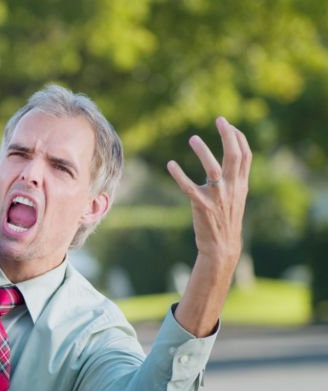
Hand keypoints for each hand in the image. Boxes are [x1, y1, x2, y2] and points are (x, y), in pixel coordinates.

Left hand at [166, 116, 251, 272]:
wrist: (222, 245)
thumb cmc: (226, 219)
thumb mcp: (237, 197)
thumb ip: (234, 178)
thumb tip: (230, 160)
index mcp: (241, 184)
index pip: (245, 154)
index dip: (238, 137)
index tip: (228, 124)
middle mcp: (231, 187)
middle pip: (234, 155)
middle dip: (228, 135)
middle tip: (219, 119)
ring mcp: (217, 196)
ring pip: (212, 168)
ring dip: (203, 151)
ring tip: (193, 138)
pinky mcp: (201, 206)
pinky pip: (188, 187)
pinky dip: (179, 175)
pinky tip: (171, 164)